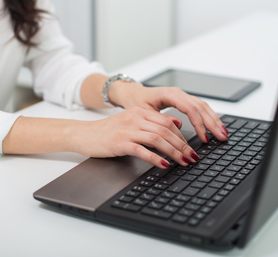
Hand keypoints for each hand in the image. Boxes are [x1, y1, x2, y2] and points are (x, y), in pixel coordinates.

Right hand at [73, 107, 200, 168]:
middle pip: (166, 130)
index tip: (191, 147)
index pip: (167, 122)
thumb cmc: (108, 131)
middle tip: (193, 157)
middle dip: (183, 145)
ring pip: (157, 139)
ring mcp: (127, 130)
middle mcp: (135, 118)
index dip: (182, 136)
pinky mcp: (120, 143)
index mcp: (139, 112)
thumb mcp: (131, 122)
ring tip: (184, 162)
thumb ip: (152, 122)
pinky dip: (156, 158)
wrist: (84, 134)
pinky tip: (164, 164)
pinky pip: (142, 150)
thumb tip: (177, 125)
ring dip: (174, 152)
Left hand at [109, 82, 228, 143]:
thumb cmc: (136, 102)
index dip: (199, 124)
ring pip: (203, 106)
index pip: (190, 108)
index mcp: (169, 94)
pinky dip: (209, 116)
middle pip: (201, 107)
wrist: (133, 93)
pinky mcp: (184, 100)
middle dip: (212, 123)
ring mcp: (182, 95)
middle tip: (222, 137)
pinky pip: (200, 107)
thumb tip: (179, 127)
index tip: (204, 137)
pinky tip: (215, 125)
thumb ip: (160, 120)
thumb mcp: (144, 113)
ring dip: (214, 120)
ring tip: (223, 133)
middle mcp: (178, 93)